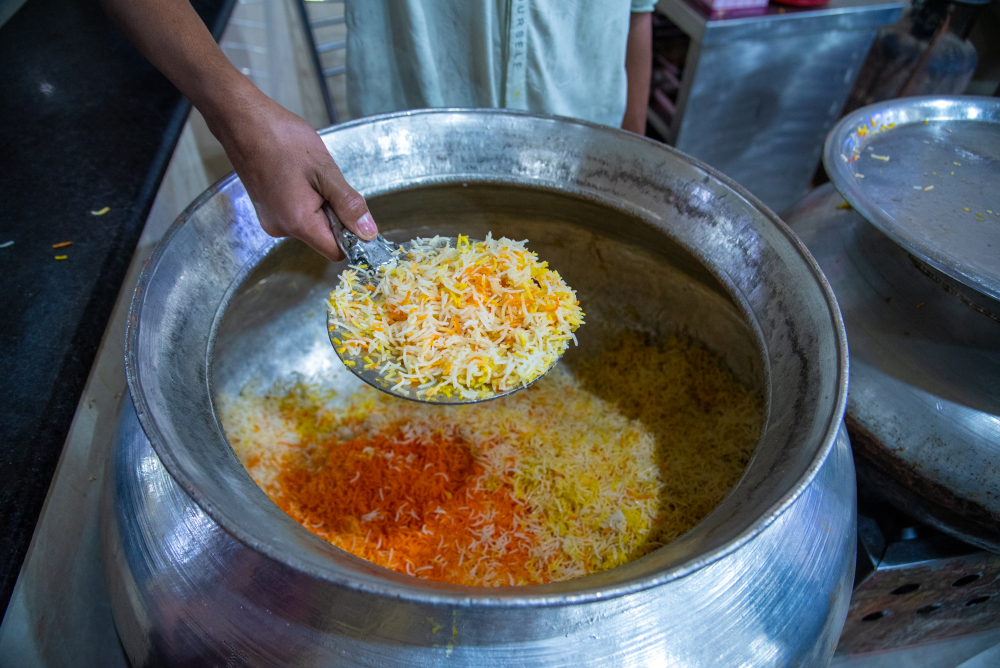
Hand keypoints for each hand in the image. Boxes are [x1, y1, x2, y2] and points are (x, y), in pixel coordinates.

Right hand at [99, 0, 375, 260]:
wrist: (241, 120)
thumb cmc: (281, 140)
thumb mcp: (325, 171)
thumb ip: (348, 205)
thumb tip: (368, 233)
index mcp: (298, 223)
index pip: (336, 251)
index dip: (352, 236)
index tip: (356, 212)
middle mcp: (281, 228)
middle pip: (323, 237)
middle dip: (335, 214)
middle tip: (327, 181)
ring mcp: (270, 219)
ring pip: (310, 223)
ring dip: (320, 204)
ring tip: (309, 173)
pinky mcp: (266, 208)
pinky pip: (296, 213)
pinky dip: (305, 198)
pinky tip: (298, 174)